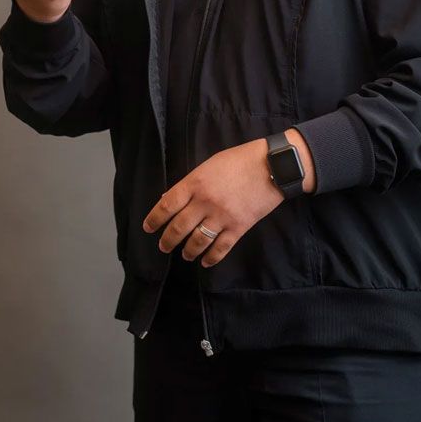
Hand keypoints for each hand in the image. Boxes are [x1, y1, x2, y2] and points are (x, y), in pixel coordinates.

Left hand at [142, 139, 284, 267]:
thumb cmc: (240, 160)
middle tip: (163, 246)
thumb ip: (191, 182)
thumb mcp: (210, 164)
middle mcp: (205, 201)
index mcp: (196, 182)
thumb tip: (169, 197)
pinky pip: (220, 248)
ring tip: (184, 255)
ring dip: (187, 251)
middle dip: (167, 240)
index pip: (167, 204)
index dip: (155, 218)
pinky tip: (205, 261)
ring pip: (197, 241)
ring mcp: (222, 216)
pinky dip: (211, 258)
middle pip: (179, 227)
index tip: (148, 228)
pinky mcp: (239, 227)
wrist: (272, 166)